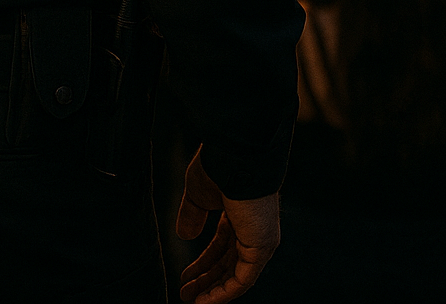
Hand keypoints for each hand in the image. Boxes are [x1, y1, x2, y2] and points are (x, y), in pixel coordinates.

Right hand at [177, 150, 278, 301]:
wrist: (235, 156)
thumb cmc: (217, 166)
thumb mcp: (198, 194)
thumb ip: (192, 215)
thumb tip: (184, 236)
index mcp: (239, 212)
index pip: (221, 245)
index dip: (202, 262)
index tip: (185, 275)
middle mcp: (252, 228)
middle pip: (227, 262)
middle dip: (205, 279)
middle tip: (185, 294)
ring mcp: (259, 239)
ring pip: (235, 274)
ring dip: (212, 290)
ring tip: (192, 301)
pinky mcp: (262, 248)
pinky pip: (243, 279)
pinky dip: (225, 292)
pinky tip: (206, 301)